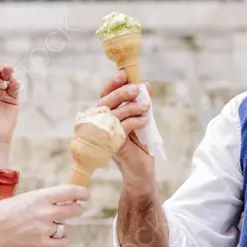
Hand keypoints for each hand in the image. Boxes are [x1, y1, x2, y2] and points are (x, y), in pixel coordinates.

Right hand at [0, 184, 89, 246]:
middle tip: (72, 210)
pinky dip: (62, 239)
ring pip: (66, 227)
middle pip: (75, 210)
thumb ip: (43, 199)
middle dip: (76, 210)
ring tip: (50, 225)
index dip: (82, 193)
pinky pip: (63, 242)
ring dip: (62, 225)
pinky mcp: (40, 244)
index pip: (70, 192)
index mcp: (40, 197)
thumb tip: (62, 200)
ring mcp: (43, 229)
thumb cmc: (2, 212)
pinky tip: (55, 236)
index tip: (85, 195)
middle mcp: (44, 212)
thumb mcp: (24, 198)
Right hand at [97, 70, 154, 192]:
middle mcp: (101, 125)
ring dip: (131, 107)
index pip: (105, 96)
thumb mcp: (141, 122)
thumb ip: (141, 104)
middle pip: (105, 102)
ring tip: (145, 107)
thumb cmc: (138, 148)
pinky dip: (134, 121)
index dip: (112, 84)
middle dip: (121, 93)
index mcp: (106, 117)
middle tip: (137, 89)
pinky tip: (144, 120)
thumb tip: (146, 85)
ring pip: (112, 114)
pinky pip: (120, 128)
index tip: (123, 73)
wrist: (140, 173)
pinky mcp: (112, 146)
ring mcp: (104, 136)